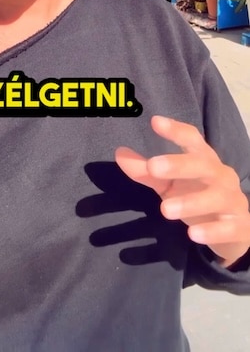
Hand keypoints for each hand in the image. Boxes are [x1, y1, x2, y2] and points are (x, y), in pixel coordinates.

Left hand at [115, 116, 249, 267]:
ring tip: (164, 209)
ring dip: (191, 202)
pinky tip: (193, 234)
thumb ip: (147, 171)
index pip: (193, 139)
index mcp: (204, 160)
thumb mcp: (171, 184)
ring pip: (216, 197)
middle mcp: (221, 175)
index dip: (176, 130)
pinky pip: (228, 228)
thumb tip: (119, 153)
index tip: (155, 122)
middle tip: (152, 166)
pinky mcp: (240, 226)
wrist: (234, 230)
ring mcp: (233, 201)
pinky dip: (212, 231)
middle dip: (179, 164)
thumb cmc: (198, 196)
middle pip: (203, 164)